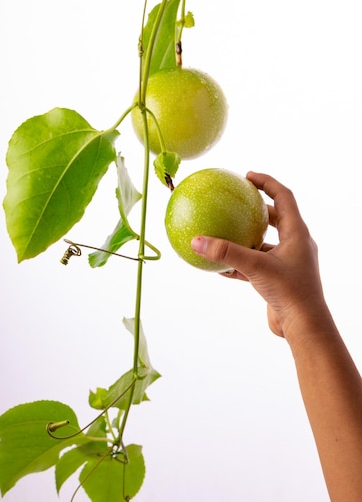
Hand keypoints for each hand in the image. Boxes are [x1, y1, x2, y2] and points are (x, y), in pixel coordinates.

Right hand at [191, 172, 326, 338]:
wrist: (305, 326)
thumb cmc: (289, 292)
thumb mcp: (255, 267)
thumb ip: (226, 253)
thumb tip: (197, 241)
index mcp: (297, 233)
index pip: (283, 196)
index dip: (266, 182)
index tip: (247, 176)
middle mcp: (295, 245)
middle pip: (276, 217)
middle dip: (256, 208)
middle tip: (237, 200)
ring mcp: (288, 263)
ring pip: (264, 243)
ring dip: (245, 237)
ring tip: (224, 231)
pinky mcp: (279, 279)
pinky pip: (256, 264)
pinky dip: (239, 262)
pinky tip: (219, 266)